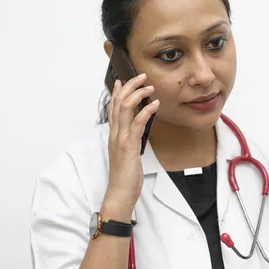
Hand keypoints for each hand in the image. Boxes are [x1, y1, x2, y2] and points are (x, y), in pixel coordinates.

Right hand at [103, 74, 158, 214]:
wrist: (120, 192)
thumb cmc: (126, 175)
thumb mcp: (128, 154)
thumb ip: (130, 141)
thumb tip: (136, 132)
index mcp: (114, 135)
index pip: (113, 108)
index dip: (118, 92)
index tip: (123, 79)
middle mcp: (115, 134)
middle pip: (118, 102)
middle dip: (129, 86)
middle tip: (141, 76)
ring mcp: (120, 139)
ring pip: (125, 109)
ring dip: (138, 94)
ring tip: (150, 86)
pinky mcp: (129, 146)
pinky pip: (137, 124)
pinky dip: (146, 111)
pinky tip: (155, 104)